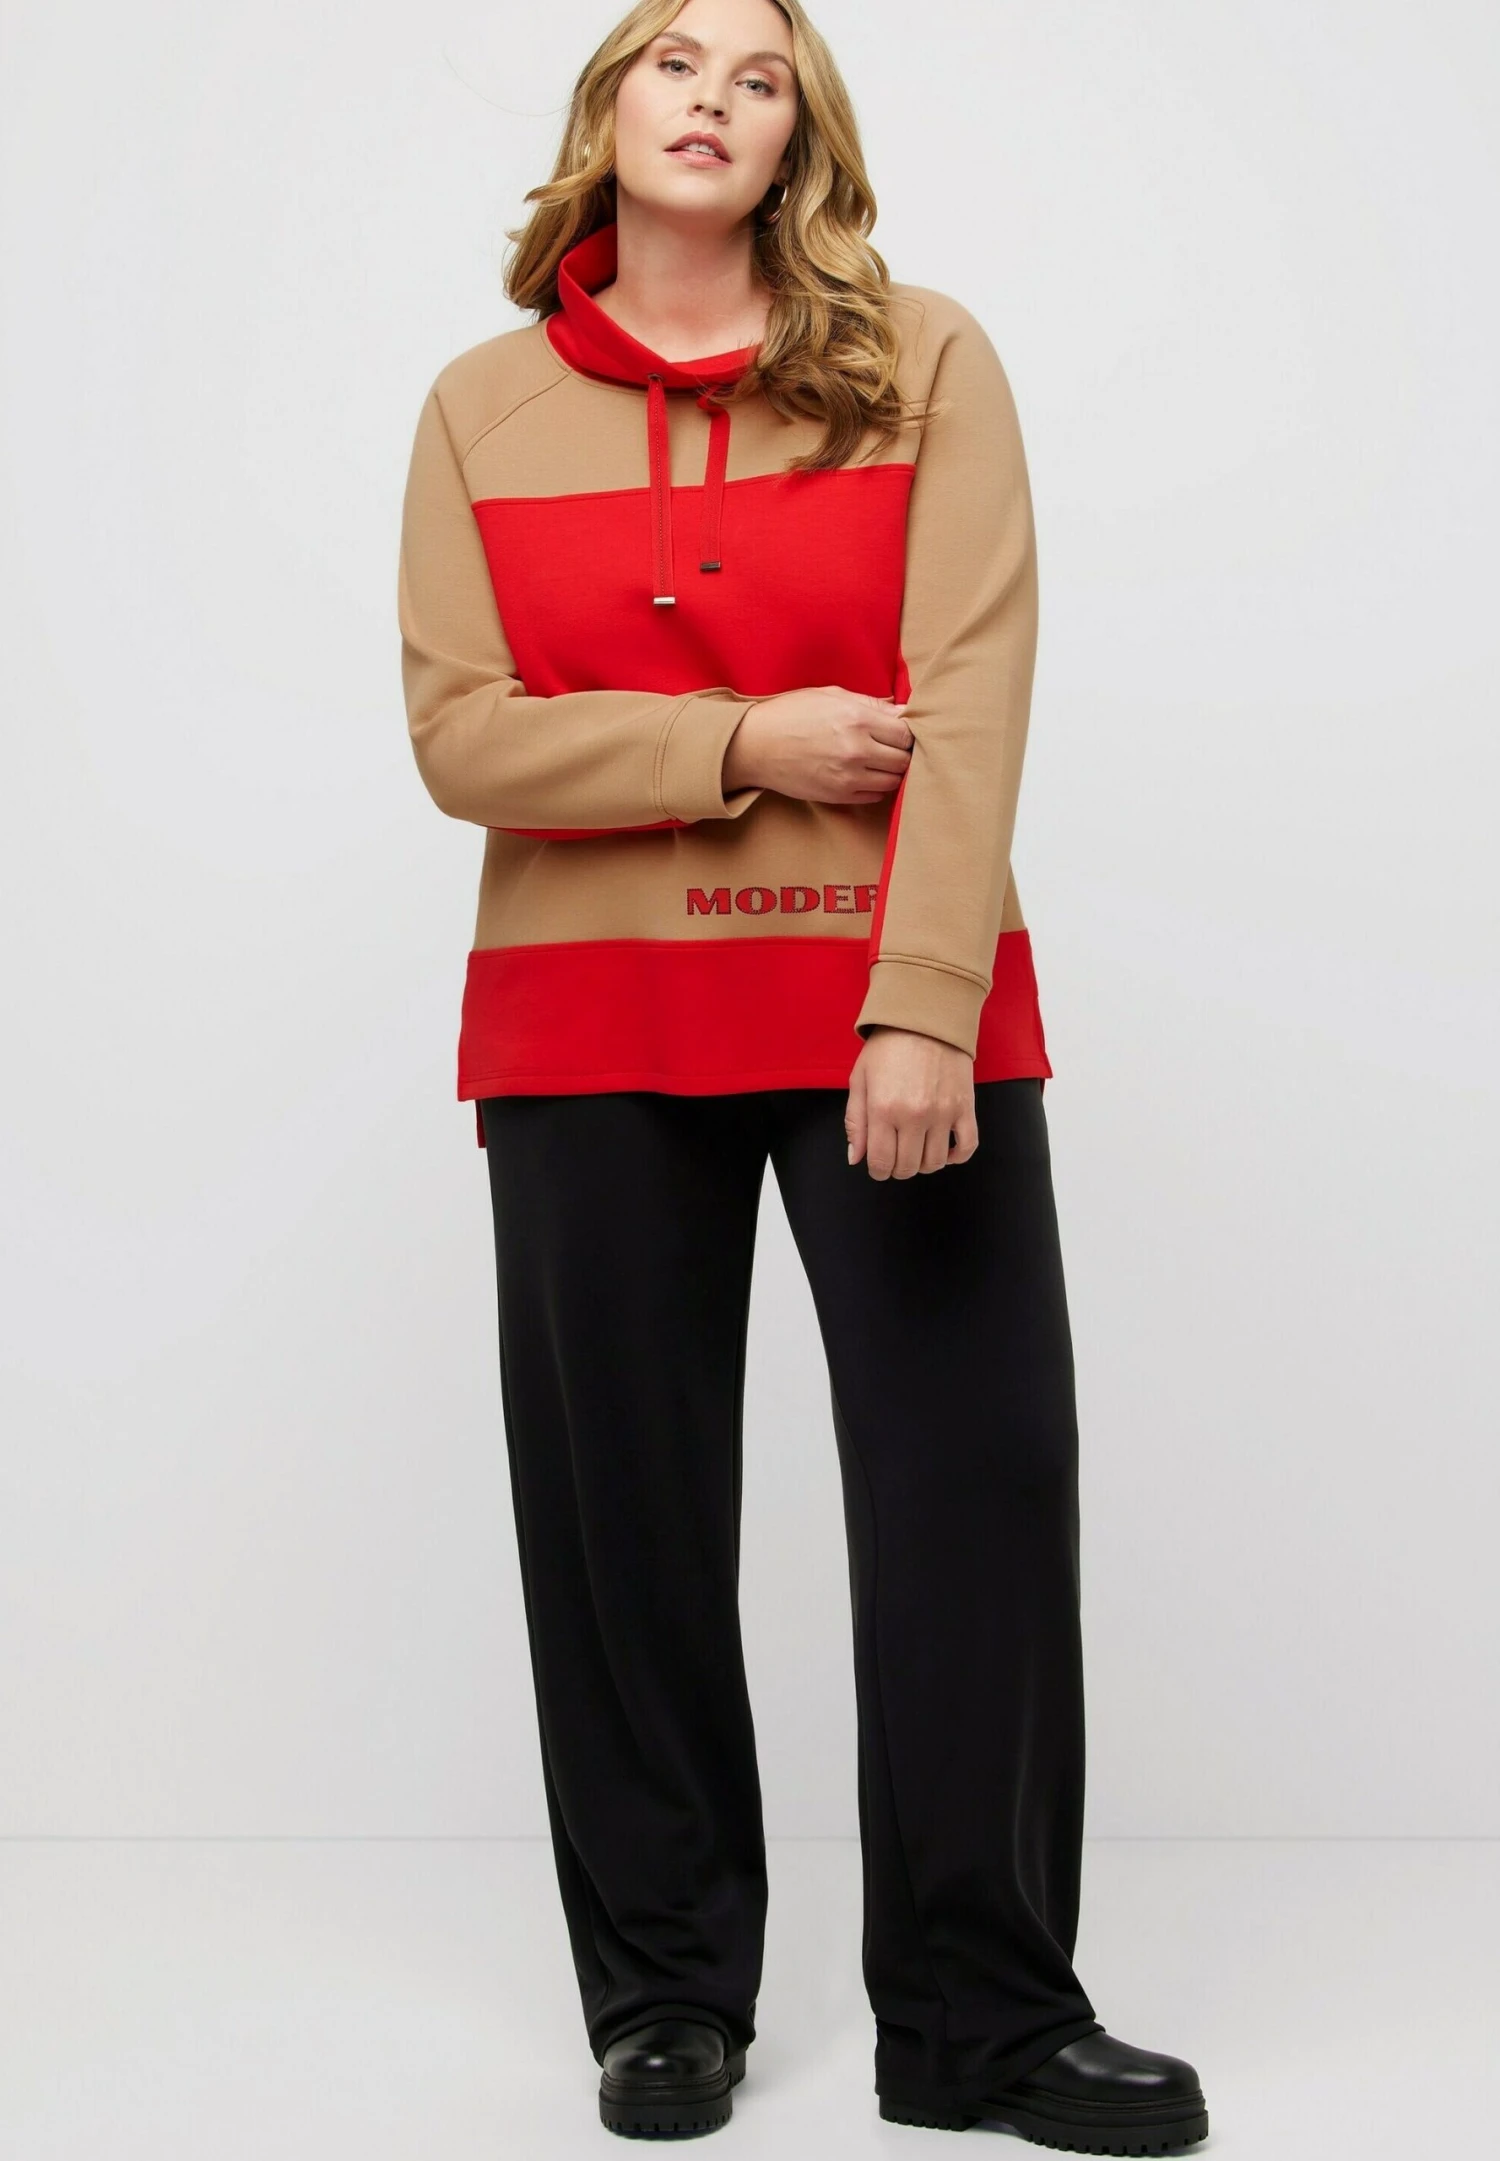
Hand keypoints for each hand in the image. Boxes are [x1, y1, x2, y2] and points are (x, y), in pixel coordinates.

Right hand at [722, 686, 911, 804]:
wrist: (754, 746)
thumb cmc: (791, 714)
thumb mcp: (830, 695)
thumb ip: (870, 704)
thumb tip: (903, 711)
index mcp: (857, 719)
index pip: (906, 733)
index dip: (907, 732)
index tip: (899, 730)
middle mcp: (856, 750)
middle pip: (904, 759)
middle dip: (902, 752)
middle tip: (891, 746)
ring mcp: (848, 776)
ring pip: (893, 781)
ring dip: (892, 771)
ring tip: (879, 761)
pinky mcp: (838, 795)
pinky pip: (875, 796)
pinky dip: (876, 786)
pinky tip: (865, 774)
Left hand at [844, 1027, 977, 1178]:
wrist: (927, 1018)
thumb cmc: (888, 1046)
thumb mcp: (860, 1079)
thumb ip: (855, 1122)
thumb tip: (856, 1158)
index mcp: (883, 1108)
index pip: (881, 1162)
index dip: (878, 1170)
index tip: (878, 1165)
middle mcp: (914, 1115)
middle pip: (908, 1167)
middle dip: (897, 1168)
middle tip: (895, 1155)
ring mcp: (943, 1113)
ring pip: (935, 1163)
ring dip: (923, 1164)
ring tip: (916, 1149)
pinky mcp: (965, 1108)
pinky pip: (967, 1147)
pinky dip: (955, 1158)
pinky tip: (944, 1151)